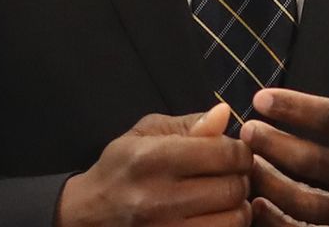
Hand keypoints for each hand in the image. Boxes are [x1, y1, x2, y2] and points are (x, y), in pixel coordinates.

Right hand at [56, 103, 253, 226]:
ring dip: (237, 207)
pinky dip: (226, 226)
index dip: (240, 151)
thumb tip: (223, 113)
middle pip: (233, 188)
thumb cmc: (120, 171)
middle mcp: (158, 199)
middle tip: (232, 175)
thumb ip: (187, 125)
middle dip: (241, 178)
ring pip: (233, 220)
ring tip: (224, 198)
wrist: (87, 217)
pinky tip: (215, 216)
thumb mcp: (144, 135)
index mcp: (152, 160)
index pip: (224, 153)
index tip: (236, 152)